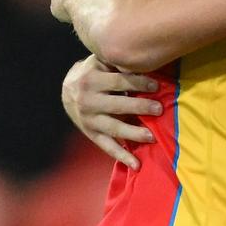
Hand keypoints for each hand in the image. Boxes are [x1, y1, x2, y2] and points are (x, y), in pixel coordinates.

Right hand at [62, 54, 161, 169]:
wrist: (66, 90)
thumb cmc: (93, 72)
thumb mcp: (100, 62)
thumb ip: (118, 62)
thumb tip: (145, 60)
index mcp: (92, 80)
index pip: (120, 81)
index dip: (139, 83)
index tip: (157, 86)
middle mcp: (88, 101)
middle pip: (118, 105)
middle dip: (140, 107)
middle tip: (159, 109)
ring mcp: (89, 120)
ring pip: (114, 127)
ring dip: (133, 133)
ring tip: (152, 137)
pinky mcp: (91, 134)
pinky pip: (107, 146)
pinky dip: (122, 156)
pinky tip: (136, 164)